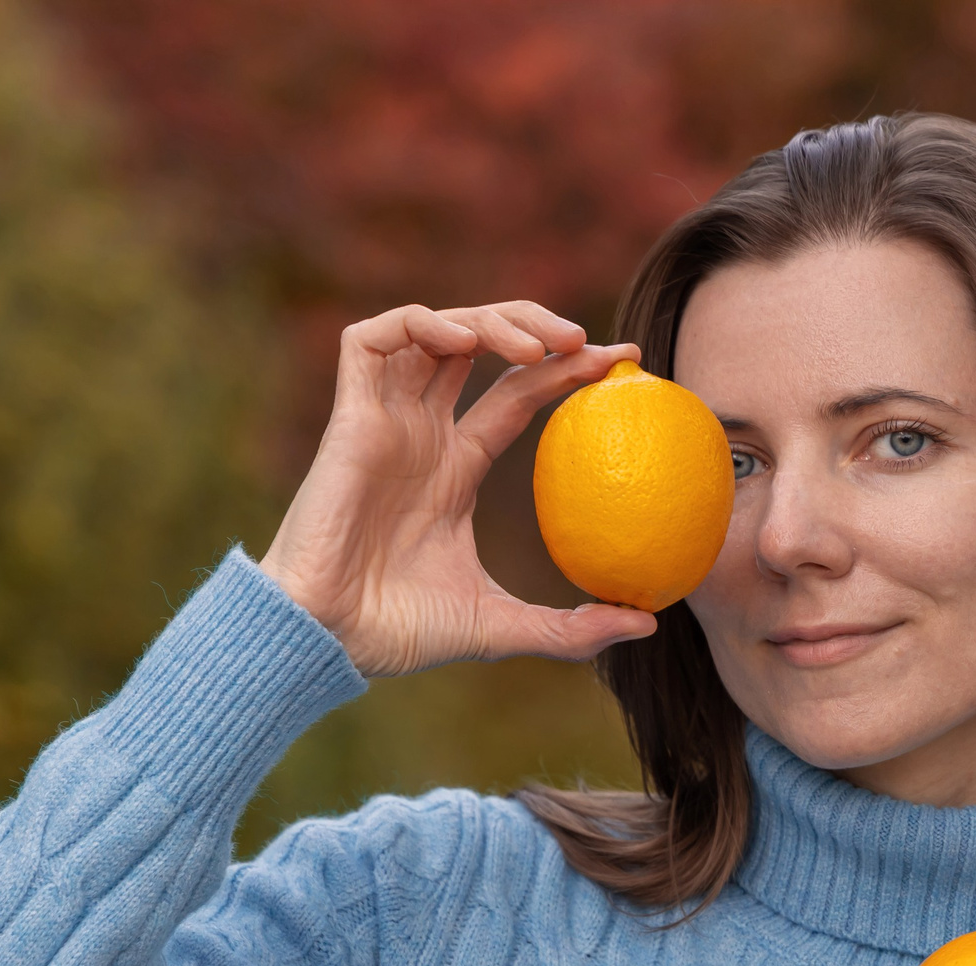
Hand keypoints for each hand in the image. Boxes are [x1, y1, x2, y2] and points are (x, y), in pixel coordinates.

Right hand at [261, 301, 659, 676]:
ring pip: (436, 329)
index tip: (625, 362)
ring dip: (491, 319)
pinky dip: (423, 322)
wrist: (328, 637)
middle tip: (588, 342)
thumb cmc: (402, 635)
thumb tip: (648, 625)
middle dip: (535, 326)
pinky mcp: (348, 416)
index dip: (567, 368)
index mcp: (454, 467)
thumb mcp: (504, 628)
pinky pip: (375, 339)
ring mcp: (384, 419)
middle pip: (482, 346)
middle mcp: (421, 432)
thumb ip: (571, 627)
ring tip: (541, 344)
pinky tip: (468, 340)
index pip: (518, 394)